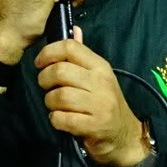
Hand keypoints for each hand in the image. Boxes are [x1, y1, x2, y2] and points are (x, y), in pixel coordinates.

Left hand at [35, 27, 148, 166]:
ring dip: (50, 102)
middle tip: (46, 87)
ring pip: (60, 95)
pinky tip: (60, 120)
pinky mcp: (95, 126)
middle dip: (45, 79)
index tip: (40, 64)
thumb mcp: (98, 77)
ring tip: (54, 106)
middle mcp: (101, 82)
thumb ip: (83, 56)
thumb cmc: (106, 104)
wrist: (126, 137)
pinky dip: (56, 120)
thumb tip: (75, 29)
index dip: (49, 53)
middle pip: (60, 70)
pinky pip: (63, 119)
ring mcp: (99, 105)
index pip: (70, 47)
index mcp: (100, 66)